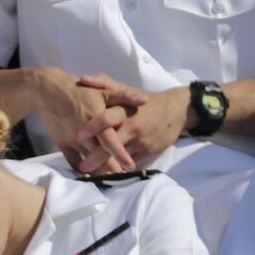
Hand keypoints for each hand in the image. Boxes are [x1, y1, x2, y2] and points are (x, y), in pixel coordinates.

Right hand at [32, 69, 142, 172]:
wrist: (48, 89)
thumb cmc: (78, 91)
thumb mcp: (102, 90)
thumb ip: (124, 97)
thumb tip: (144, 101)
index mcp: (96, 118)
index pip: (110, 141)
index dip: (120, 155)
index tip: (130, 167)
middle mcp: (84, 132)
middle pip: (99, 155)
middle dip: (111, 168)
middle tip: (122, 176)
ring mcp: (72, 139)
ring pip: (87, 161)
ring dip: (99, 170)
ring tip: (110, 178)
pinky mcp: (61, 143)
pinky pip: (72, 161)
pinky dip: (81, 169)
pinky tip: (91, 174)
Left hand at [73, 75, 189, 171]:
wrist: (176, 111)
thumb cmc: (145, 100)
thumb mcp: (126, 89)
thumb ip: (104, 84)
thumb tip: (83, 79)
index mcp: (125, 110)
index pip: (106, 119)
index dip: (92, 127)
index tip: (78, 136)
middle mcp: (132, 127)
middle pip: (111, 145)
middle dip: (96, 157)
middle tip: (82, 167)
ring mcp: (140, 141)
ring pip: (120, 158)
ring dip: (106, 167)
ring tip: (90, 175)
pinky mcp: (147, 153)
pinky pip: (130, 163)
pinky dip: (119, 168)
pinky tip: (108, 174)